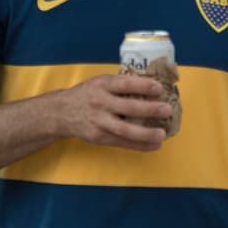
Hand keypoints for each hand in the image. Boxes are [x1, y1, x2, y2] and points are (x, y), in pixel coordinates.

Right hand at [57, 74, 172, 150]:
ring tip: (162, 134)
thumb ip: (121, 85)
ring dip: (146, 134)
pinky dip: (140, 145)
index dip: (143, 86)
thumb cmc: (88, 94)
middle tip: (168, 110)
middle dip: (150, 110)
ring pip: (125, 129)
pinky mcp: (99, 137)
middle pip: (127, 108)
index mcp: (102, 85)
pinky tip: (154, 145)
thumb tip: (154, 86)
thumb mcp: (100, 82)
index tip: (159, 88)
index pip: (125, 84)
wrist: (60, 112)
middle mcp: (100, 102)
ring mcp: (99, 121)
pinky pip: (122, 142)